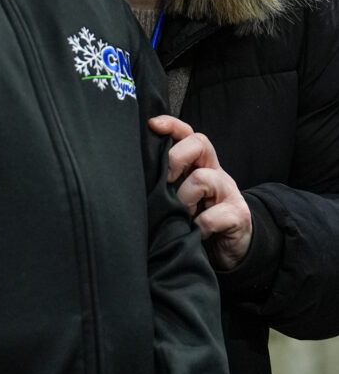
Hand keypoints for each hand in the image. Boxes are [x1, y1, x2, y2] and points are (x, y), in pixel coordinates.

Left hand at [149, 115, 251, 270]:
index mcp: (200, 164)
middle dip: (176, 157)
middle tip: (165, 180)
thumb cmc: (198, 218)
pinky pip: (214, 215)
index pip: (188, 134)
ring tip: (182, 215)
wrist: (233, 248)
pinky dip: (200, 225)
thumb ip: (166, 183)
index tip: (152, 125)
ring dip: (184, 198)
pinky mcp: (238, 215)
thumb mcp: (180, 196)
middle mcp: (215, 172)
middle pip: (200, 143)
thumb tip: (135, 176)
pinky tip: (196, 232)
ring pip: (203, 178)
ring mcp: (229, 192)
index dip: (171, 125)